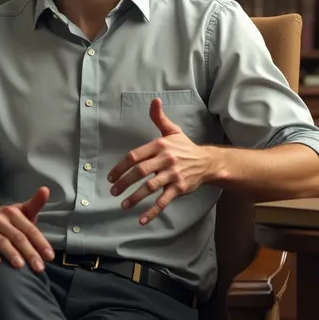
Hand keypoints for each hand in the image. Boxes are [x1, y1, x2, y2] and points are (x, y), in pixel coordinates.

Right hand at [0, 187, 53, 270]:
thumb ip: (34, 204)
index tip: (50, 257)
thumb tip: (46, 189)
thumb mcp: (17, 210)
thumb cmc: (0, 219)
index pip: (30, 229)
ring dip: (11, 254)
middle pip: (18, 237)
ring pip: (1, 241)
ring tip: (20, 266)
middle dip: (30, 253)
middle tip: (40, 268)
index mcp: (13, 213)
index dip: (41, 243)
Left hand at [108, 98, 212, 223]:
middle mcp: (166, 159)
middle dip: (124, 182)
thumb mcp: (172, 131)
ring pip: (150, 187)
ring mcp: (173, 175)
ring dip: (135, 197)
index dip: (121, 167)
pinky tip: (142, 219)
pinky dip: (152, 211)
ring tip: (123, 205)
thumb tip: (154, 100)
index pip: (135, 156)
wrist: (208, 162)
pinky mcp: (180, 188)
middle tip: (113, 191)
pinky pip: (164, 201)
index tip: (111, 177)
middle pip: (140, 171)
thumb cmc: (185, 147)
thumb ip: (159, 118)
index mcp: (160, 145)